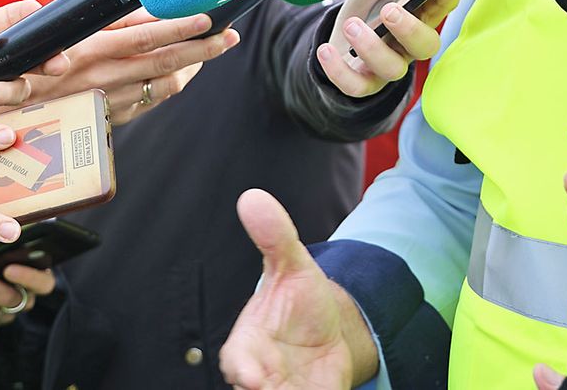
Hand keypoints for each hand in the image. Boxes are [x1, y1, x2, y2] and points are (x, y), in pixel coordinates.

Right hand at [21, 8, 236, 123]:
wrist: (9, 103)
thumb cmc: (41, 55)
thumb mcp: (73, 31)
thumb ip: (116, 23)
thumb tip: (156, 11)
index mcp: (93, 51)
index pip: (146, 39)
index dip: (179, 29)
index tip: (208, 19)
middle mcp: (105, 78)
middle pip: (166, 63)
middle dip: (203, 49)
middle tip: (230, 36)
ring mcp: (111, 101)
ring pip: (165, 85)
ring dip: (193, 66)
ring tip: (214, 47)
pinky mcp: (112, 117)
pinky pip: (152, 100)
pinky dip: (172, 83)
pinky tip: (184, 69)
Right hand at [220, 189, 361, 389]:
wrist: (330, 331)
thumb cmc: (300, 301)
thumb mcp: (294, 265)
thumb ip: (274, 236)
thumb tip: (252, 196)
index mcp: (248, 345)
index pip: (236, 362)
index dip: (243, 371)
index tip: (253, 379)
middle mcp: (262, 375)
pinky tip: (329, 389)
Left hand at [316, 0, 456, 98]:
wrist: (338, 32)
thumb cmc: (371, 4)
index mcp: (421, 15)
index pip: (443, 6)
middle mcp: (409, 44)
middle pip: (425, 46)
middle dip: (409, 29)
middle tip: (389, 10)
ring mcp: (387, 65)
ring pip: (392, 68)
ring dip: (372, 47)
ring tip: (352, 25)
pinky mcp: (363, 82)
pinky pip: (357, 86)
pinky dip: (339, 70)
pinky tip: (326, 50)